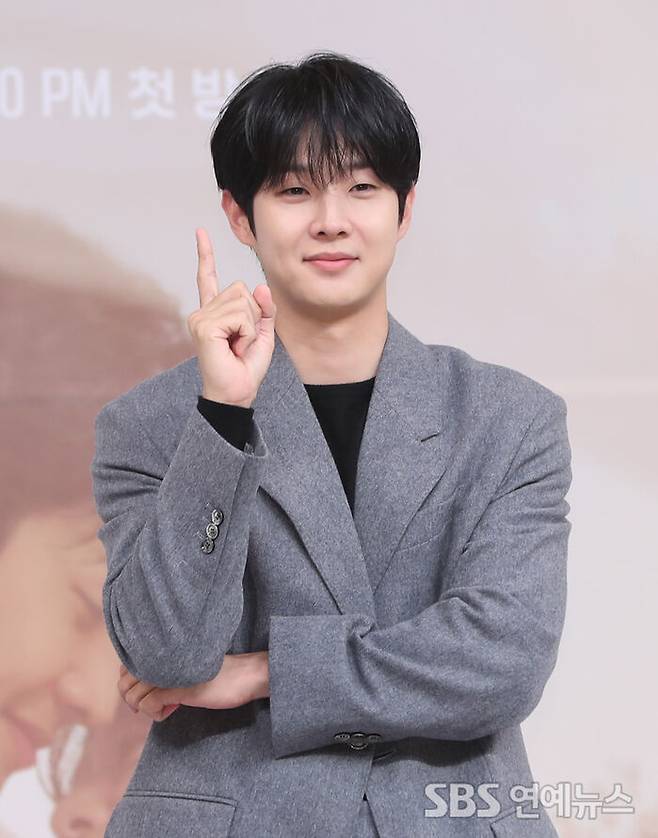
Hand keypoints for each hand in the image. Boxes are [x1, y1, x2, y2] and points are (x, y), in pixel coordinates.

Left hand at [117, 652, 269, 721]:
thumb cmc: (218, 674)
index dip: (130, 686)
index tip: (147, 694)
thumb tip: (142, 687)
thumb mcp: (187, 669)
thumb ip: (166, 670)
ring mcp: (169, 673)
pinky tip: (174, 709)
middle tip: (156, 705)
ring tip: (167, 707)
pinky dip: (157, 714)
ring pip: (134, 697)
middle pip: (125, 685)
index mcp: (164, 650)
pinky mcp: (178, 688)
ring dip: (147, 709)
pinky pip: (149, 705)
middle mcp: (163, 658)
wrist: (245, 675)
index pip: (125, 669)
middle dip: (135, 701)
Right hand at [188, 228, 276, 407]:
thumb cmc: (246, 368)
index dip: (205, 255)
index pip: (208, 278)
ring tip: (238, 346)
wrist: (236, 393)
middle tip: (242, 341)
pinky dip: (246, 332)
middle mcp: (203, 312)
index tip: (200, 232)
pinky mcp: (204, 326)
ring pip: (243, 301)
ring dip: (250, 326)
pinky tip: (234, 347)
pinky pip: (240, 315)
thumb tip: (260, 286)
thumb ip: (264, 309)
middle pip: (241, 289)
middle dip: (254, 315)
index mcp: (214, 312)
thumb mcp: (264, 334)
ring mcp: (200, 318)